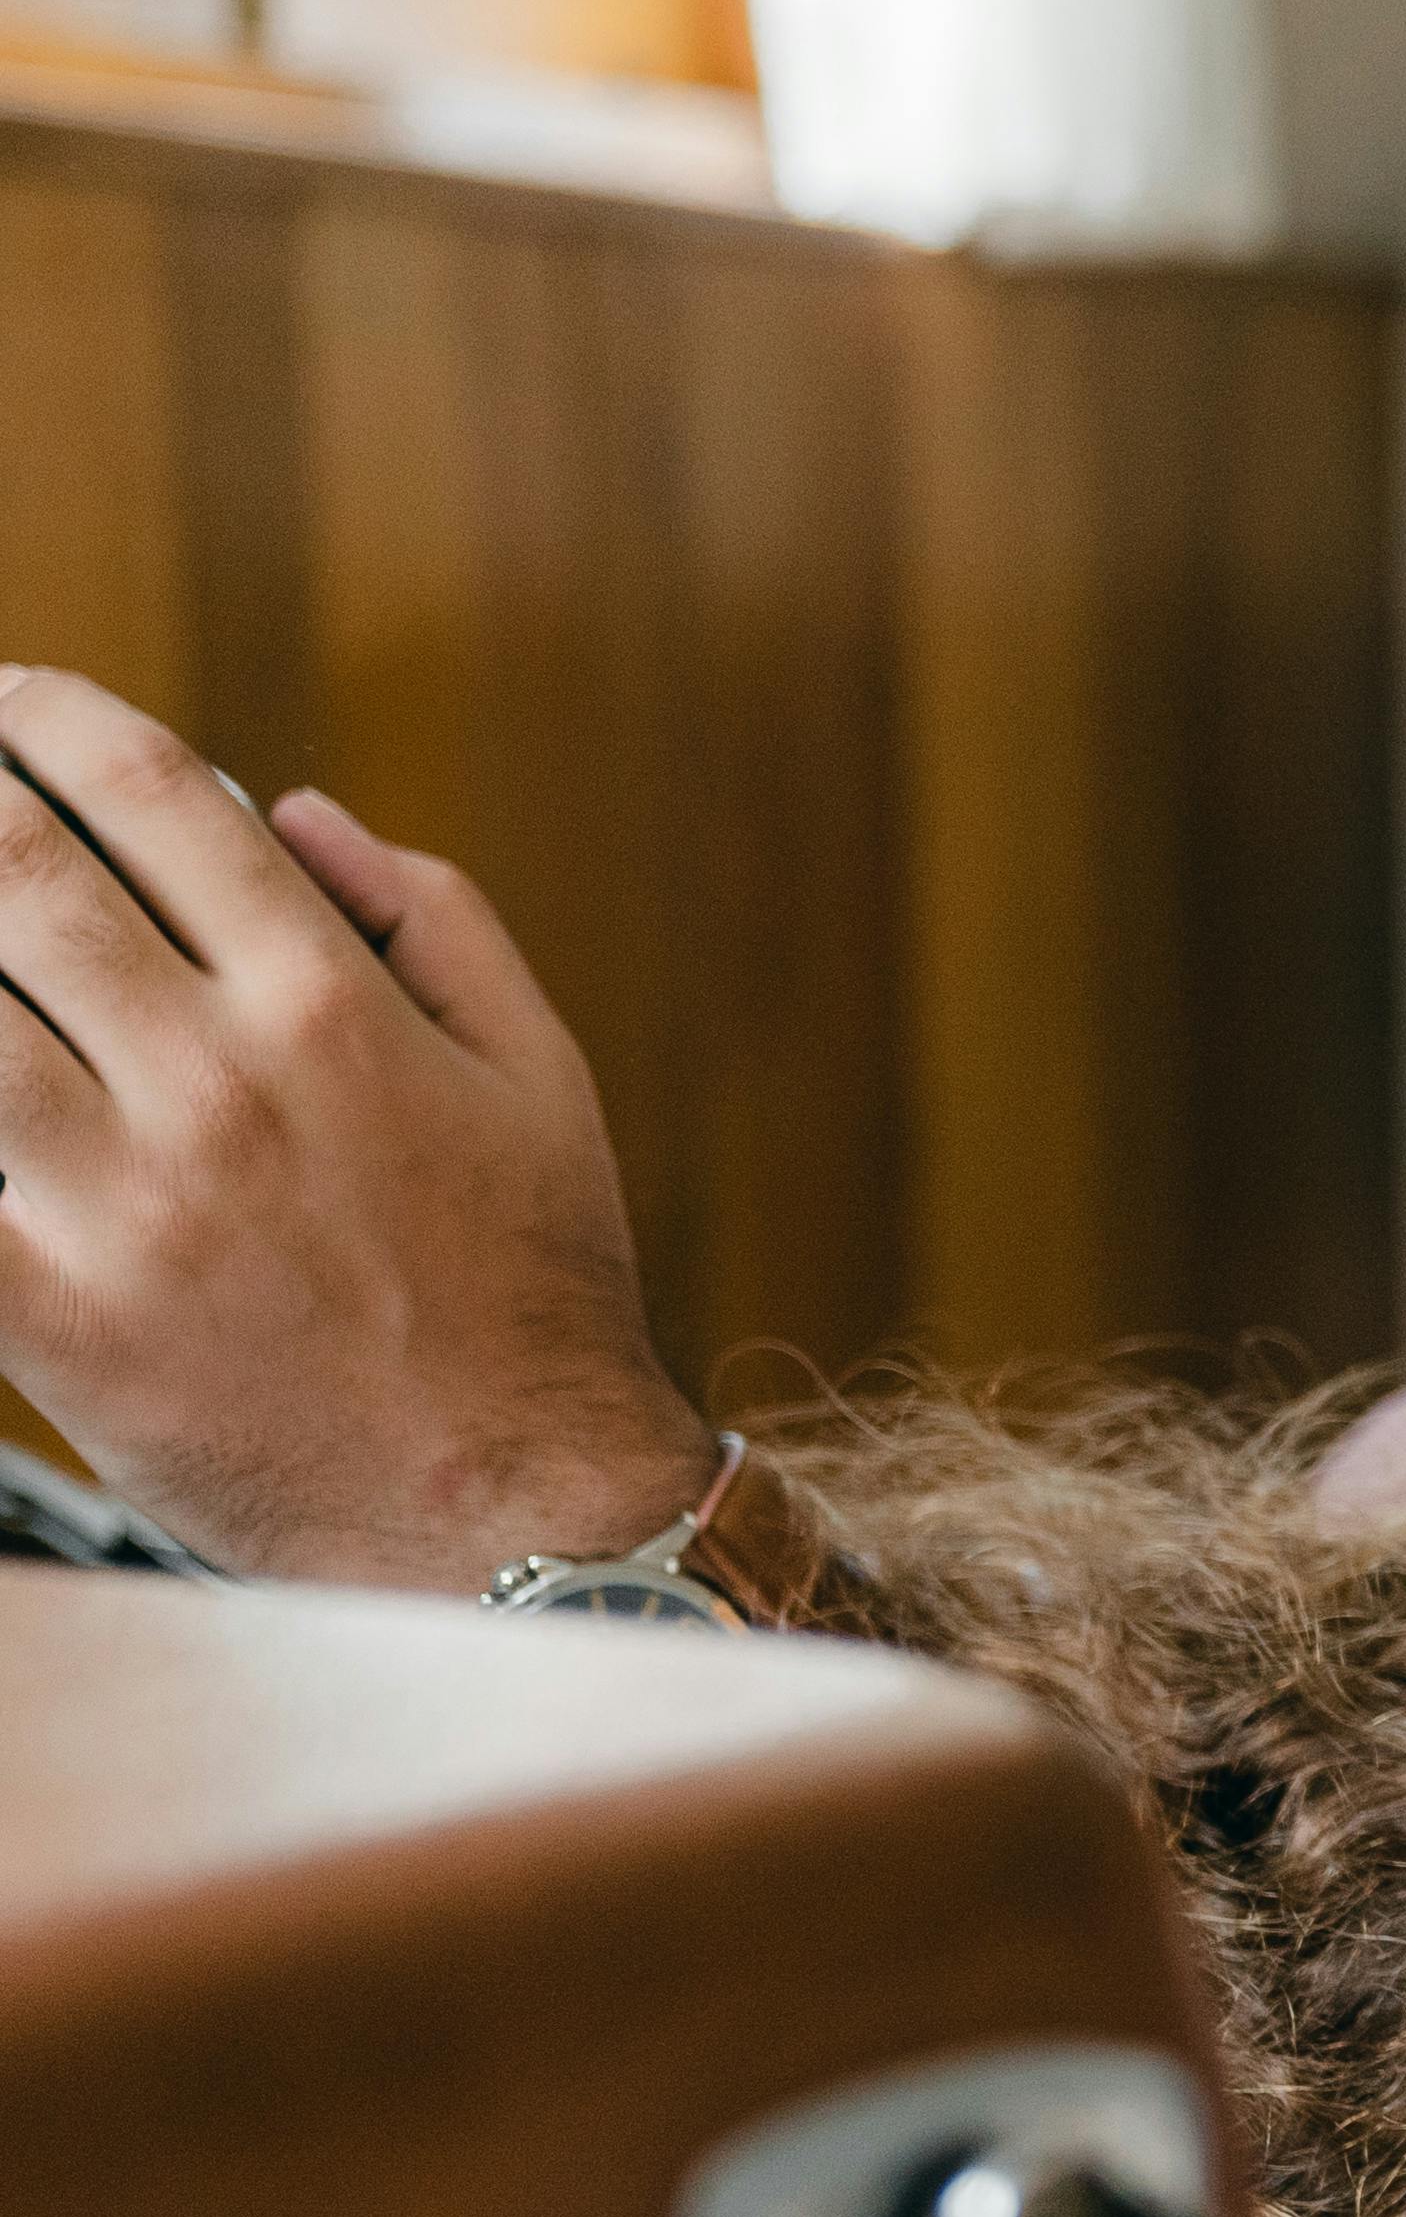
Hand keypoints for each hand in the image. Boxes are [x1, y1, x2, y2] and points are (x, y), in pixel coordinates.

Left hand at [0, 665, 714, 1587]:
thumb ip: (433, 923)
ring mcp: (126, 1206)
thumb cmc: (537, 1296)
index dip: (54, 718)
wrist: (517, 1514)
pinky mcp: (56, 1324)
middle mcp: (220, 1086)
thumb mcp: (542, 1081)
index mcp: (337, 1009)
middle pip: (10, 873)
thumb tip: (298, 816)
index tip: (15, 702)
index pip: (156, 796)